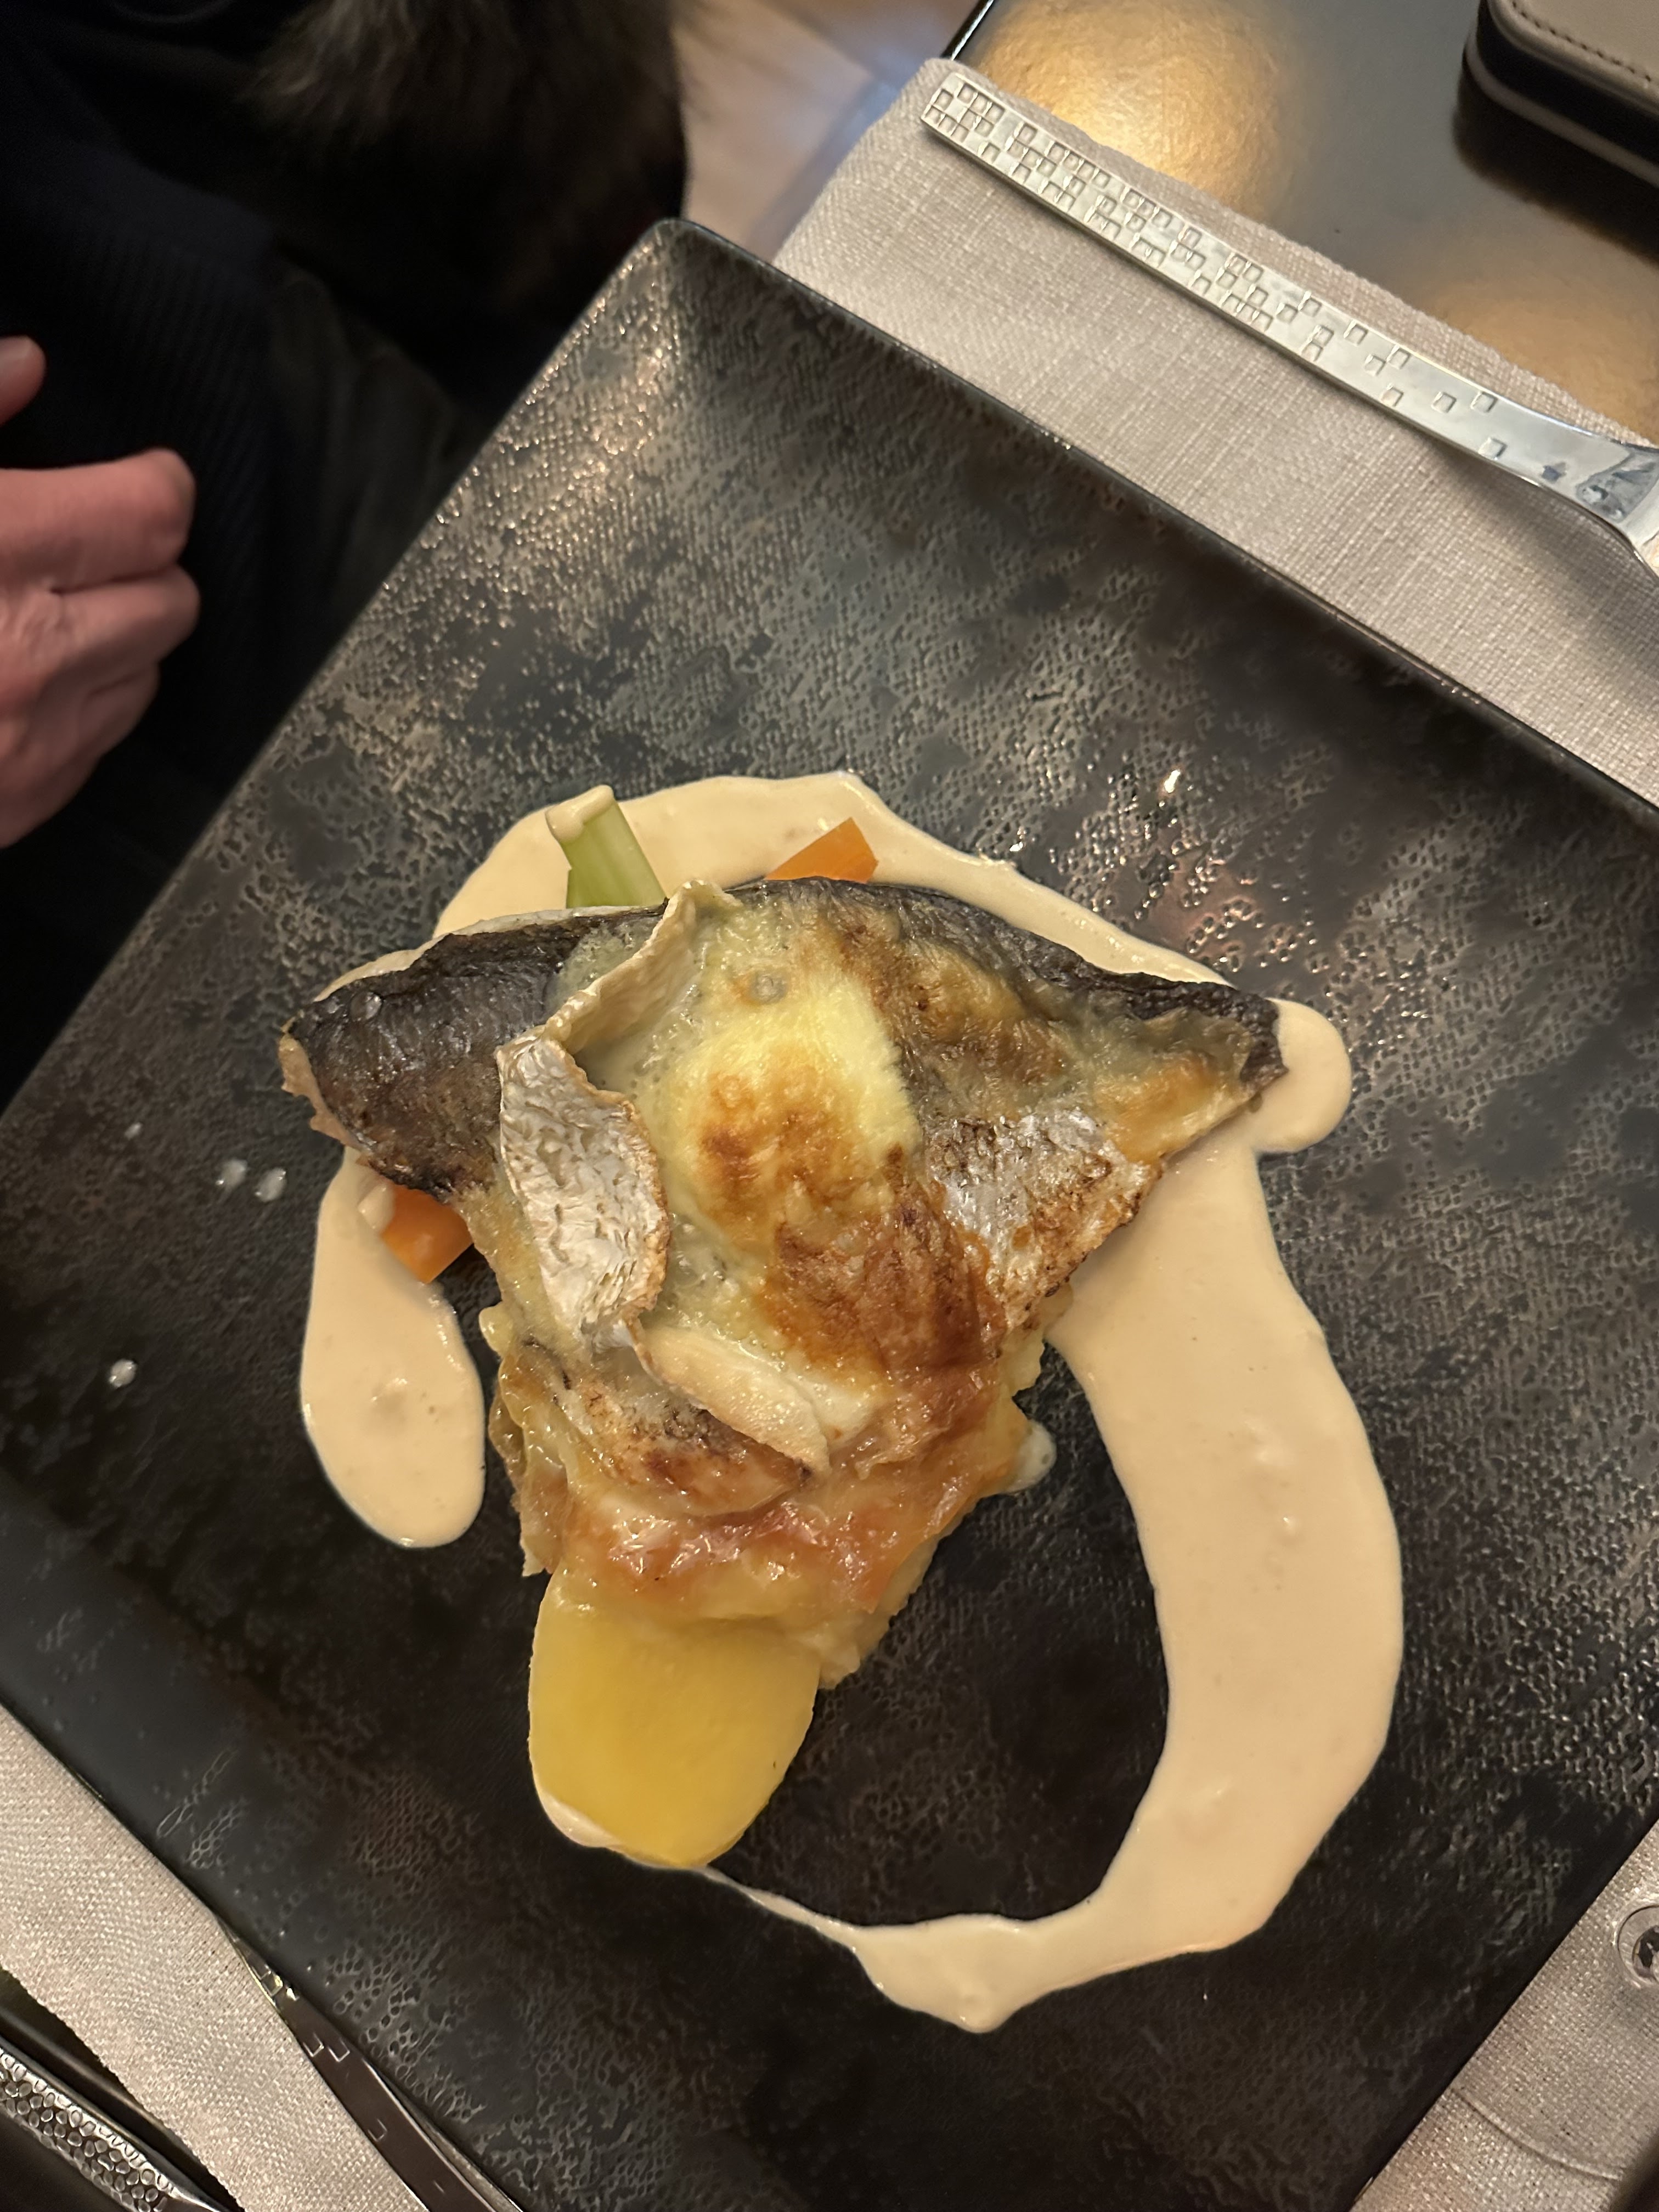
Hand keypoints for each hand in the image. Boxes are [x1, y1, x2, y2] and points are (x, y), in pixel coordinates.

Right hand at [0, 337, 200, 843]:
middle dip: (142, 567)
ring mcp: (33, 740)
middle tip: (89, 547)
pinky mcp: (25, 799)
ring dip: (118, 639)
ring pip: (147, 674)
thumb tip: (25, 365)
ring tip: (44, 613)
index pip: (152, 514)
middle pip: (171, 599)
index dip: (155, 486)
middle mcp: (33, 653)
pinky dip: (80, 706)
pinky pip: (101, 743)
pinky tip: (18, 680)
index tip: (141, 477)